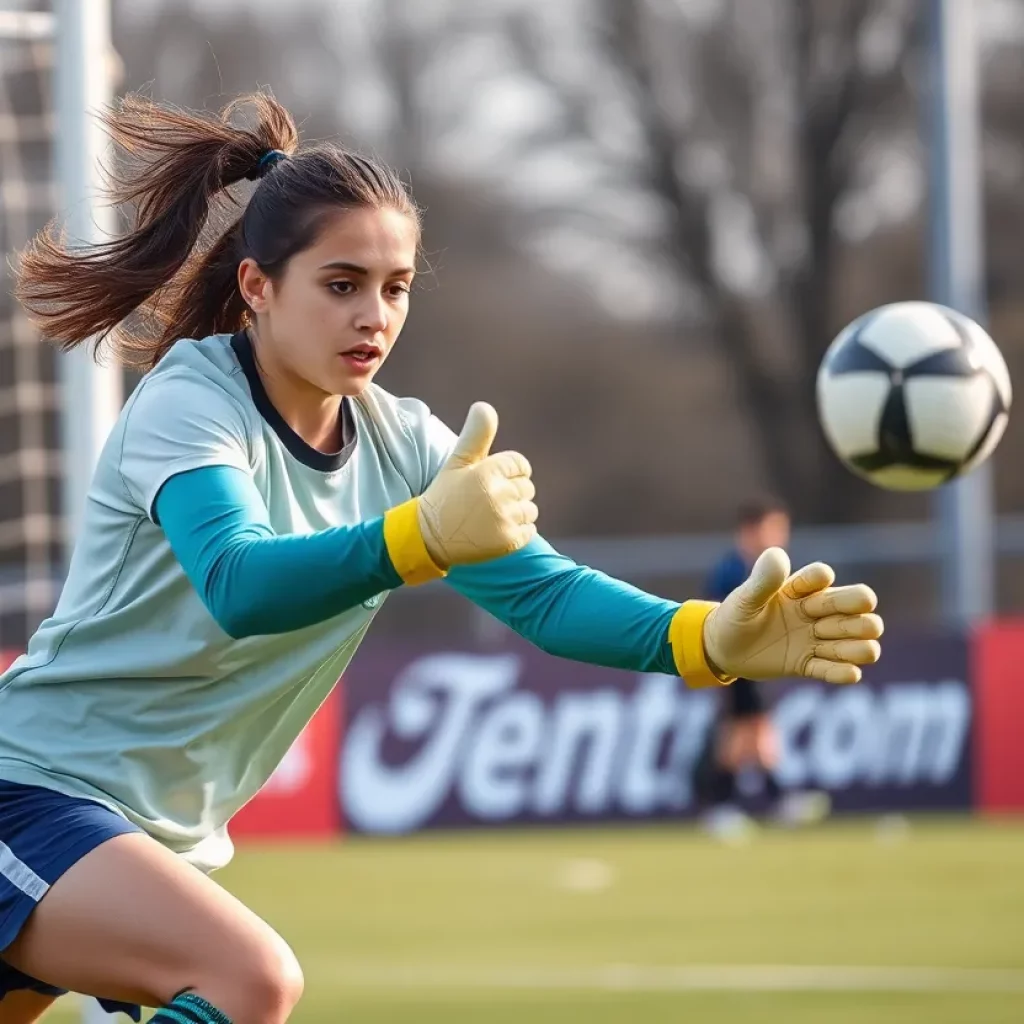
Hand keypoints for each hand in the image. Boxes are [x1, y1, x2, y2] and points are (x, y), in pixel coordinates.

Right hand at [417, 402, 537, 568]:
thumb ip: (476, 434)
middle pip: (527, 487)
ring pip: (530, 509)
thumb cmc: (444, 496)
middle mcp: (498, 495)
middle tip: (486, 502)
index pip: (520, 464)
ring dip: (516, 512)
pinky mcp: (509, 541)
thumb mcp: (457, 462)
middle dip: (512, 492)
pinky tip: (495, 531)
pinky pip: (530, 530)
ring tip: (490, 516)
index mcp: (487, 472)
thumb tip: (484, 406)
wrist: (429, 538)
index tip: (492, 481)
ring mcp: (505, 519)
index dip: (509, 472)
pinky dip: (518, 531)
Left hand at [702, 547, 882, 683]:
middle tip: (829, 628)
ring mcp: (813, 640)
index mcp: (799, 590)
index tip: (809, 593)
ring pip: (856, 643)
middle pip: (856, 611)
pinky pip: (832, 671)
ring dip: (860, 649)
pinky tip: (849, 673)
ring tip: (851, 652)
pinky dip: (844, 673)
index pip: (822, 578)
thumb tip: (778, 554)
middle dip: (859, 620)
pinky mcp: (806, 664)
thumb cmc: (734, 616)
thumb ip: (763, 579)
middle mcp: (814, 613)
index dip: (821, 583)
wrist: (722, 648)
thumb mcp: (745, 598)